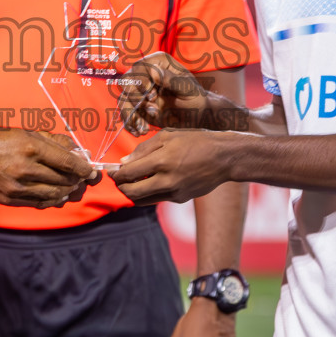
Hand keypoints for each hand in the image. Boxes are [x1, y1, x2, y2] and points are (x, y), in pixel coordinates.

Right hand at [0, 130, 94, 207]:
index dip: (84, 169)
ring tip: (72, 187)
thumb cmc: (0, 141)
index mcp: (31, 147)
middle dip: (78, 180)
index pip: (67, 162)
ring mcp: (17, 186)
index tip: (91, 171)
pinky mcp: (10, 199)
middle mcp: (25, 168)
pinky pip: (39, 203)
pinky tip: (58, 196)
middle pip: (63, 179)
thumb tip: (77, 151)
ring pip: (54, 194)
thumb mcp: (27, 133)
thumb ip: (53, 142)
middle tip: (83, 179)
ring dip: (67, 191)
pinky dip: (53, 200)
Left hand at [111, 129, 238, 204]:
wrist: (223, 158)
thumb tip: (124, 162)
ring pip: (142, 200)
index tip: (112, 171)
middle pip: (132, 192)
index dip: (116, 174)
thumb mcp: (168, 136)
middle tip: (118, 180)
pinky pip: (157, 199)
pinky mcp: (180, 199)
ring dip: (132, 193)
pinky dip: (148, 193)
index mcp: (162, 160)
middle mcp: (167, 179)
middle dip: (121, 187)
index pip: (129, 173)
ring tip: (131, 183)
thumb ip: (144, 149)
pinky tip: (150, 182)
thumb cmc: (195, 141)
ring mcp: (174, 192)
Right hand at [117, 53, 213, 134]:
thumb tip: (153, 72)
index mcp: (159, 63)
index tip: (151, 95)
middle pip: (127, 81)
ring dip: (132, 114)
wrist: (195, 117)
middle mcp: (146, 74)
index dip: (141, 80)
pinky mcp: (137, 105)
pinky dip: (131, 123)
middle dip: (136, 99)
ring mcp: (140, 90)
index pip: (140, 66)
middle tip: (153, 111)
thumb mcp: (188, 89)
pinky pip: (126, 112)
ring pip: (123, 98)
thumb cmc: (196, 98)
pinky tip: (141, 130)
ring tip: (145, 128)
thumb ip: (172, 80)